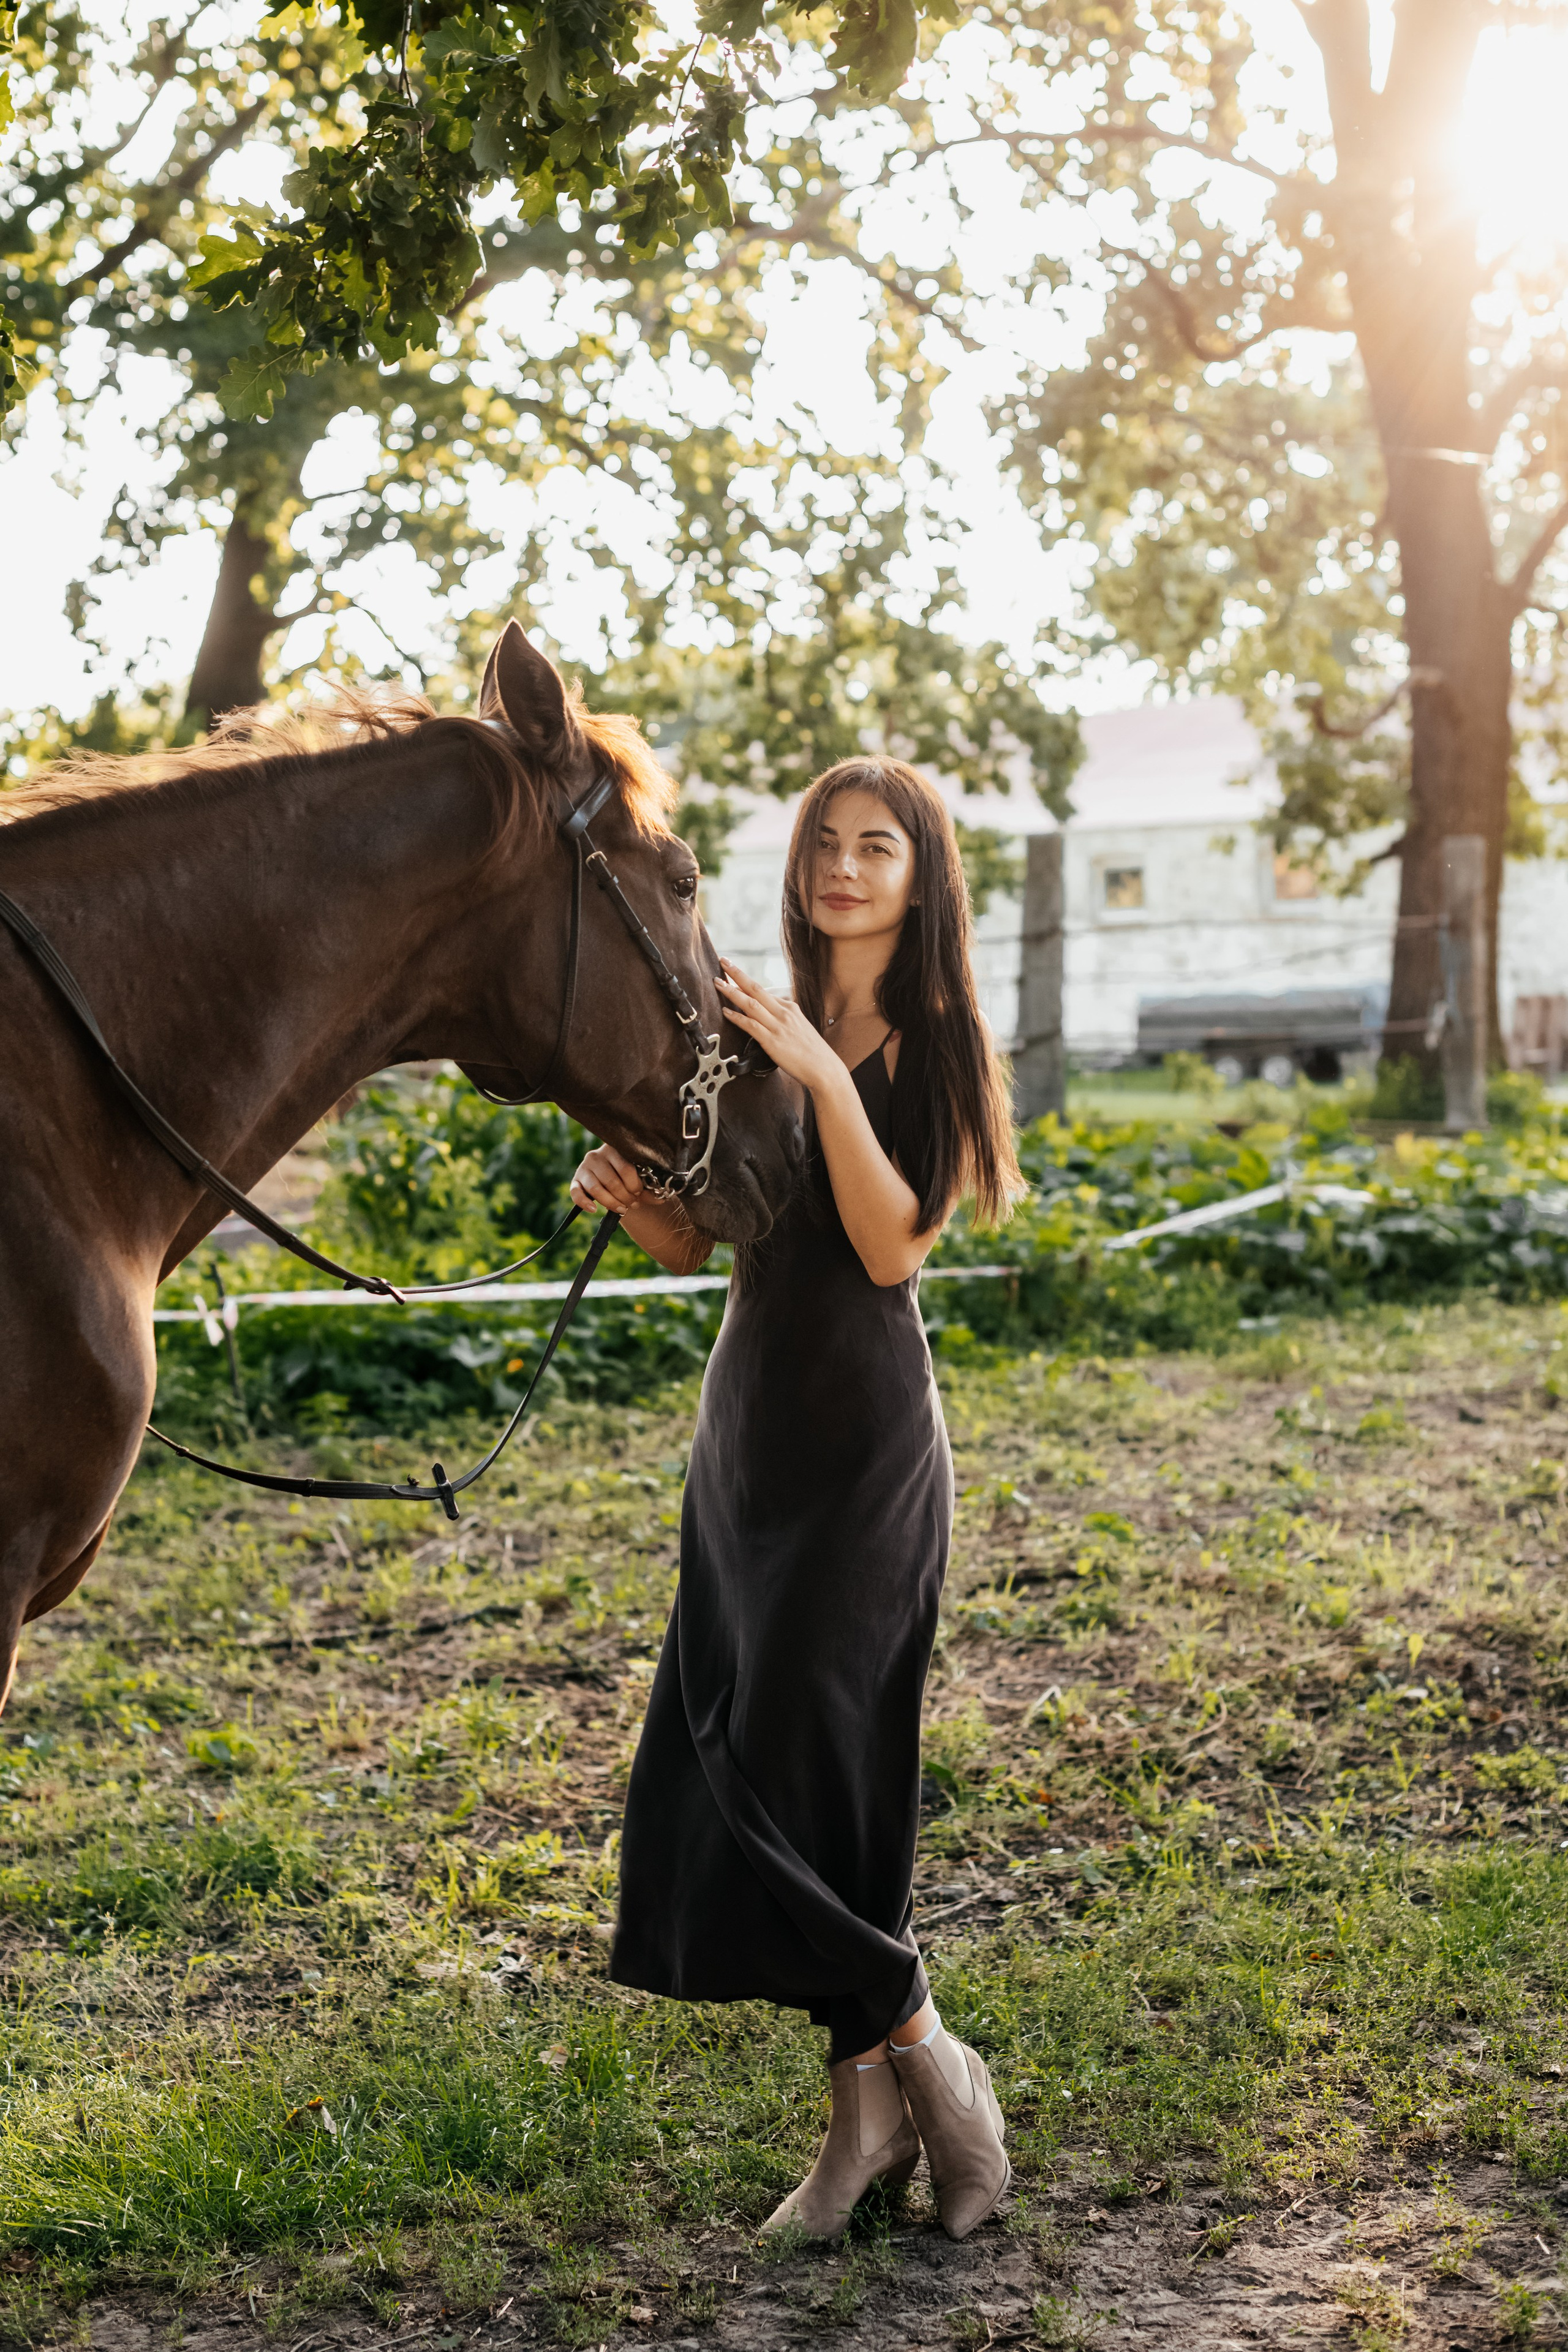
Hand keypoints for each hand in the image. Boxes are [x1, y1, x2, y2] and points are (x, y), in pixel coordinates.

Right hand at [569, 1143, 644, 1214]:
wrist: (610, 1176)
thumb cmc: (626, 1176)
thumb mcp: (636, 1178)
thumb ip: (648, 1188)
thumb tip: (661, 1198)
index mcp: (614, 1149)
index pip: (626, 1169)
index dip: (635, 1185)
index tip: (639, 1193)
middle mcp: (596, 1155)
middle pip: (612, 1181)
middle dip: (625, 1197)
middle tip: (633, 1204)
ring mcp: (584, 1167)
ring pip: (596, 1189)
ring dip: (611, 1203)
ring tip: (622, 1209)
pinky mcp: (575, 1180)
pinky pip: (576, 1193)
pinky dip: (584, 1203)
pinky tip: (594, 1210)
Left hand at [716, 960, 844, 1093]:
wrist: (824, 1067)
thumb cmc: (812, 1051)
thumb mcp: (800, 1027)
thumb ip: (784, 1018)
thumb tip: (770, 1013)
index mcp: (790, 1008)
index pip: (763, 991)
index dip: (745, 980)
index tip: (733, 971)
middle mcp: (783, 1013)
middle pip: (756, 988)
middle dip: (737, 974)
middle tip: (723, 961)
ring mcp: (778, 1026)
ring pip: (751, 1003)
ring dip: (732, 992)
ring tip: (718, 983)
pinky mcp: (772, 1041)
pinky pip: (751, 1025)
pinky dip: (737, 1017)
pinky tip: (726, 1011)